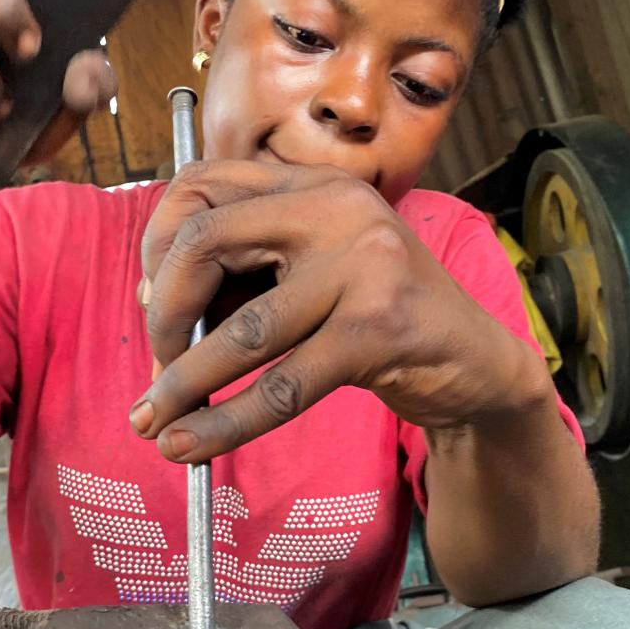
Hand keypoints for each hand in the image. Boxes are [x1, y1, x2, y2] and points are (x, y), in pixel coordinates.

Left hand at [129, 161, 545, 461]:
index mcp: (314, 183)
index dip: (157, 246)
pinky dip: (224, 424)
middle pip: (204, 241)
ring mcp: (364, 264)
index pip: (200, 186)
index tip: (154, 303)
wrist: (477, 362)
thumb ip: (245, 271)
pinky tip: (188, 445)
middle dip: (163, 314)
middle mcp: (338, 206)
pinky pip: (280, 386)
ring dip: (182, 383)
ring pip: (241, 329)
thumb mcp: (312, 271)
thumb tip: (154, 309)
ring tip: (151, 423)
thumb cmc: (379, 318)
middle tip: (159, 363)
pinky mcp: (379, 329)